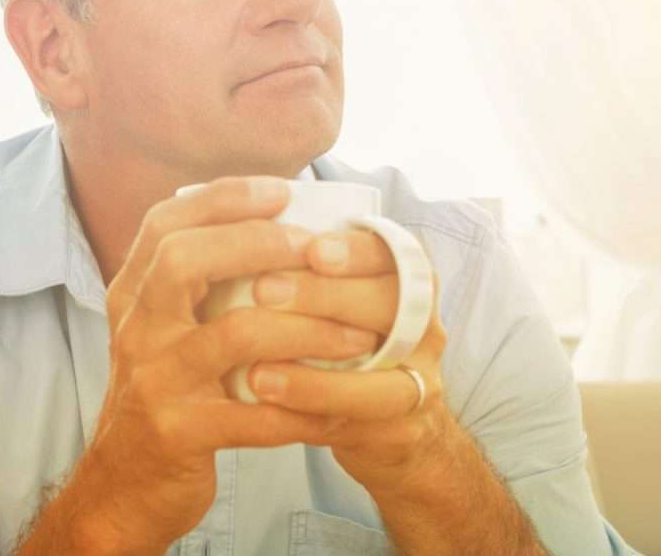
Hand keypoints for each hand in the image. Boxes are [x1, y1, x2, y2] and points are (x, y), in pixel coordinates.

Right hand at [67, 176, 384, 551]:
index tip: (283, 191)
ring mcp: (154, 382)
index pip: (165, 224)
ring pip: (234, 335)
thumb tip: (270, 224)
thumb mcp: (161, 332)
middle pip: (184, 260)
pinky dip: (303, 412)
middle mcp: (136, 330)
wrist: (122, 487)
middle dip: (259, 243)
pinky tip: (339, 412)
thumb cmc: (164, 396)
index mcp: (134, 297)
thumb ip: (195, 285)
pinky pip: (253, 416)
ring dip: (307, 329)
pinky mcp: (179, 434)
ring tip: (358, 336)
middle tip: (318, 251)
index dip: (224, 198)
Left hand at [243, 228, 453, 494]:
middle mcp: (425, 329)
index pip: (394, 254)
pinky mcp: (400, 431)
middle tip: (263, 290)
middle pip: (392, 305)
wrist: (390, 426)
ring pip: (381, 377)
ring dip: (315, 375)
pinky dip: (311, 411)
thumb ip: (306, 270)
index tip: (312, 248)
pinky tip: (267, 403)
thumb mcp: (337, 302)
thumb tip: (235, 228)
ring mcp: (419, 383)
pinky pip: (359, 422)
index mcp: (409, 283)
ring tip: (256, 371)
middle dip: (327, 297)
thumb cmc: (345, 346)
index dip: (357, 250)